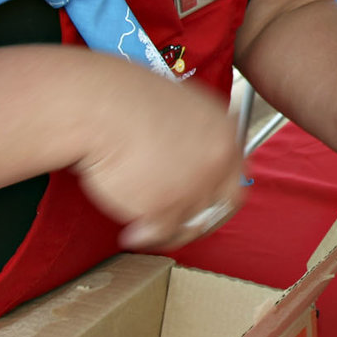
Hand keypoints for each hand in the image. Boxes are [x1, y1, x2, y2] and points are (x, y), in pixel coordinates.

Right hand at [70, 68, 248, 250]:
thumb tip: (190, 155)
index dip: (217, 194)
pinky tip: (130, 234)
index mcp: (224, 132)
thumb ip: (195, 134)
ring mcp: (195, 185)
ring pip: (189, 224)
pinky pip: (160, 233)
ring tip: (143, 229)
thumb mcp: (179, 105)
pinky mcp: (166, 206)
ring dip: (167, 230)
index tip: (203, 204)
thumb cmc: (126, 98)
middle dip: (199, 220)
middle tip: (176, 225)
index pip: (236, 176)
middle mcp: (217, 160)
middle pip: (220, 206)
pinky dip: (144, 237)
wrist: (100, 106)